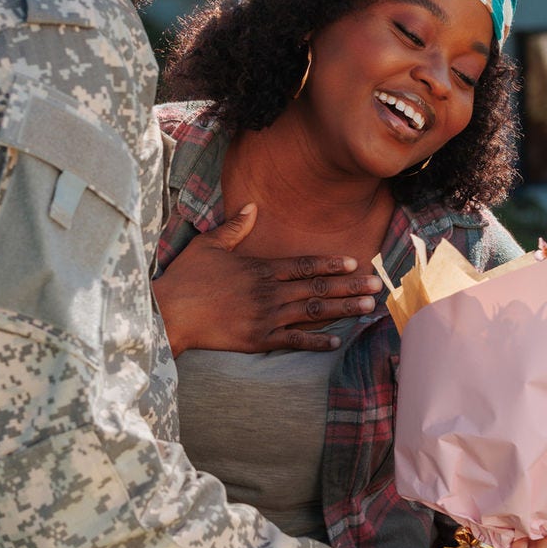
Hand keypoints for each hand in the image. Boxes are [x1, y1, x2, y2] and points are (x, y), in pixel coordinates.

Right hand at [152, 204, 381, 354]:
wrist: (170, 313)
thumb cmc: (186, 278)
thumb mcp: (208, 244)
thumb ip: (234, 227)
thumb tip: (251, 206)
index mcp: (260, 269)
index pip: (304, 265)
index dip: (330, 264)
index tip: (352, 263)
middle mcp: (269, 292)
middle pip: (317, 288)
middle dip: (350, 286)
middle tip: (376, 285)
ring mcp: (266, 318)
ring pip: (313, 313)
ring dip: (343, 309)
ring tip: (368, 307)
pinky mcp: (258, 340)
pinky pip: (295, 341)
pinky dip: (317, 341)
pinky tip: (338, 340)